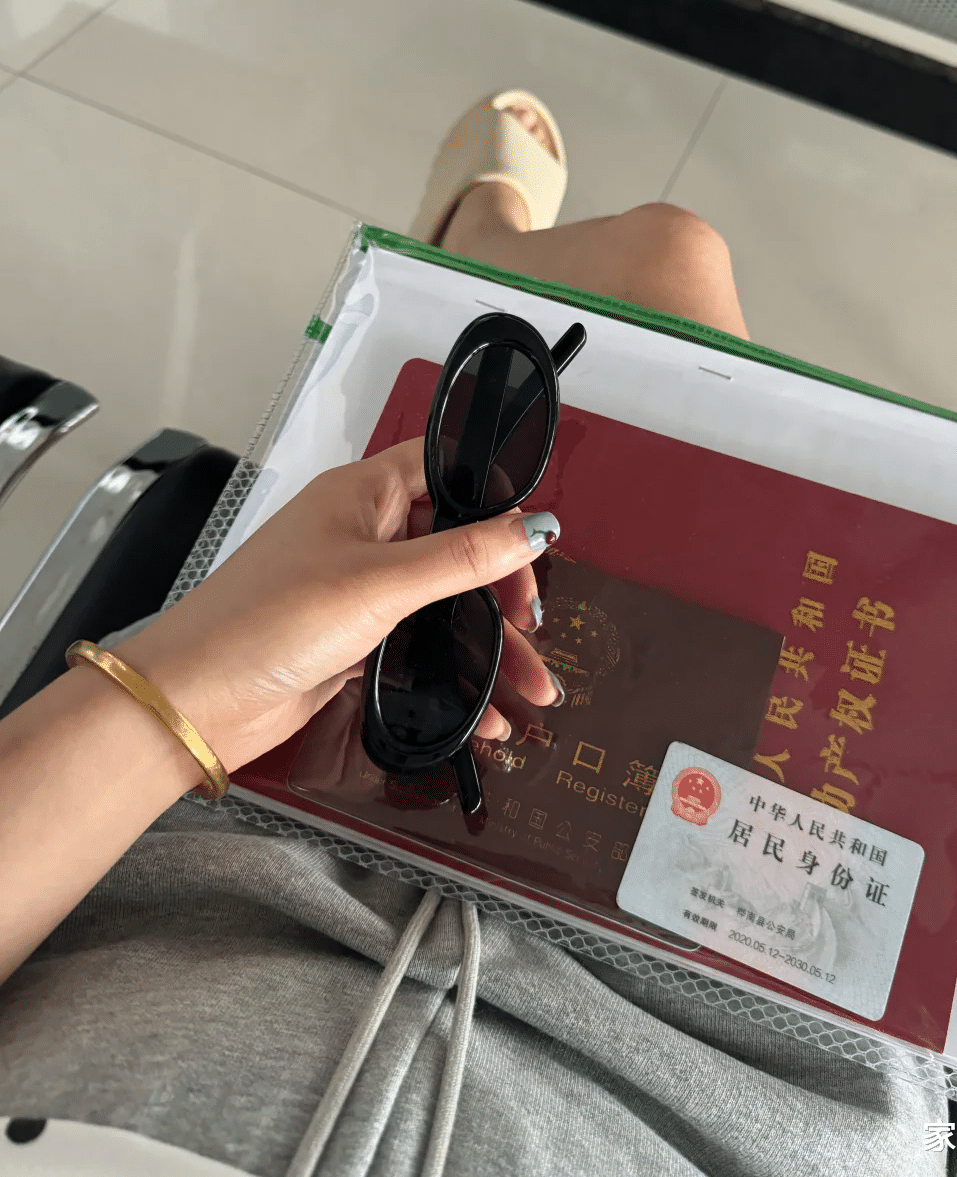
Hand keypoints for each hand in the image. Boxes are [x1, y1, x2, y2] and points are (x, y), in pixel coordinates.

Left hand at [118, 438, 560, 774]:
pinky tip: (482, 714)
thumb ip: (462, 556)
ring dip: (487, 649)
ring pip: (442, 608)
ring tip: (529, 689)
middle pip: (455, 547)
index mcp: (361, 494)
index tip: (533, 541)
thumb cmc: (260, 622)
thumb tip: (529, 527)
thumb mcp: (379, 583)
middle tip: (530, 626)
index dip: (494, 498)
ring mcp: (356, 590)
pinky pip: (419, 653)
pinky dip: (453, 680)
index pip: (445, 470)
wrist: (196, 702)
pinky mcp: (352, 642)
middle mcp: (360, 535)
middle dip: (501, 592)